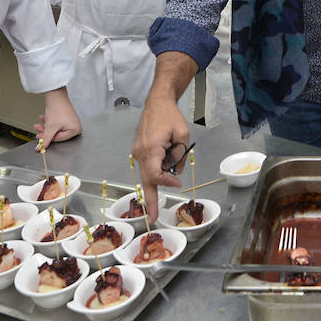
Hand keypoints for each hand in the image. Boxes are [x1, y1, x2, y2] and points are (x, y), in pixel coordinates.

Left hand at [34, 87, 81, 147]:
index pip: (59, 139)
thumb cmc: (58, 108)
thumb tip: (41, 148)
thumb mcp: (50, 127)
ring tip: (40, 123)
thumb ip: (45, 139)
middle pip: (57, 134)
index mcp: (76, 130)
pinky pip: (56, 123)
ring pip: (55, 128)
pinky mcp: (66, 118)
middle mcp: (75, 126)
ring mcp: (71, 122)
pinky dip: (49, 122)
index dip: (48, 138)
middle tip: (38, 129)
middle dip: (46, 131)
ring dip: (46, 126)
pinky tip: (44, 118)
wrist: (56, 95)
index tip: (39, 137)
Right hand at [132, 95, 189, 221]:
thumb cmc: (169, 116)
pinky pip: (147, 166)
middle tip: (152, 217)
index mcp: (151, 149)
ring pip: (148, 173)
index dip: (168, 182)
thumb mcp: (183, 135)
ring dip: (160, 176)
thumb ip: (180, 155)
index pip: (156, 175)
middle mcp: (140, 153)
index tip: (178, 182)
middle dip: (150, 200)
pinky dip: (157, 168)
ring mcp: (137, 152)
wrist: (157, 103)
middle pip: (146, 181)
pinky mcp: (138, 151)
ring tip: (171, 157)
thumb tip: (177, 171)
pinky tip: (166, 156)